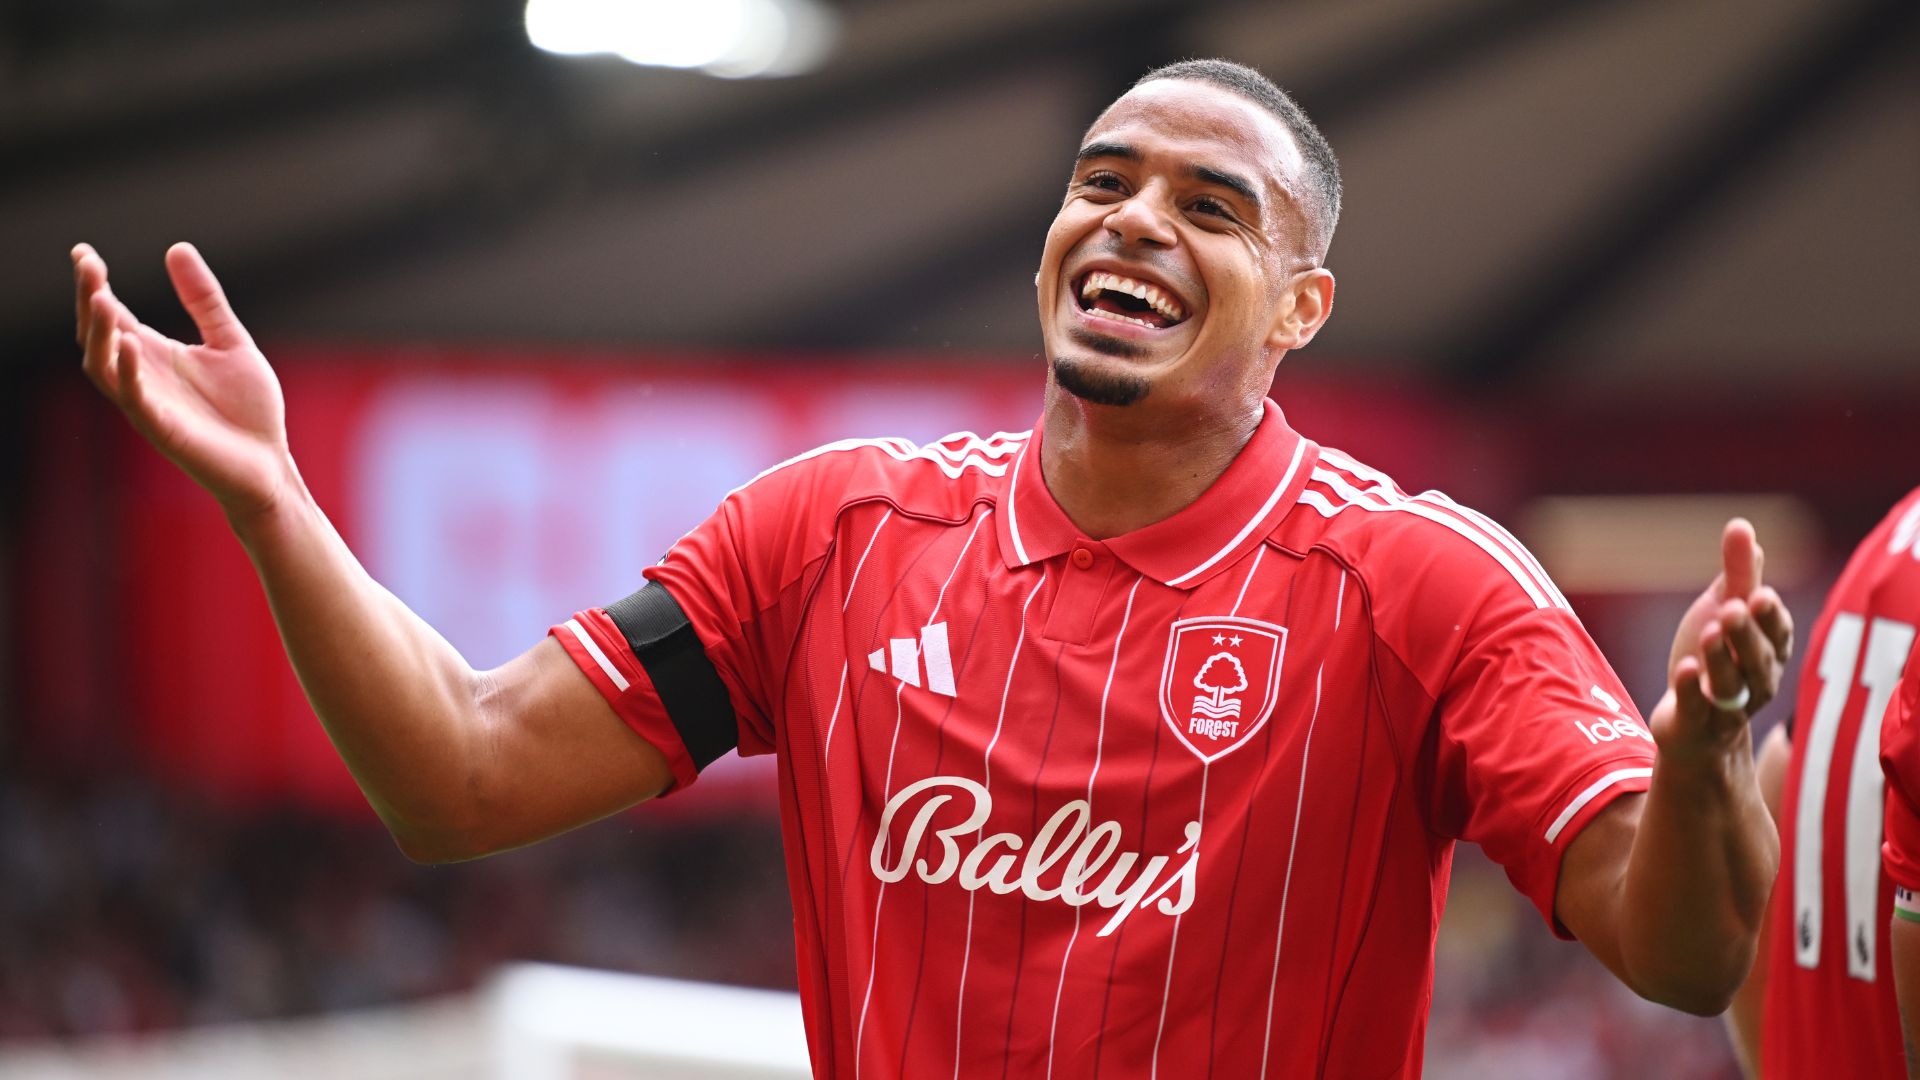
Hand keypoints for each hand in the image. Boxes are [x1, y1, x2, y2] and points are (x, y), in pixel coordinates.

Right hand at [74, 243, 293, 521]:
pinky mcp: (162, 428)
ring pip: (103, 366)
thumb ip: (204, 300)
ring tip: (100, 297)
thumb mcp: (230, 341)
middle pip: (97, 334)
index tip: (84, 252)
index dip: (94, 285)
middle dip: (89, 300)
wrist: (269, 462)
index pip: (112, 314)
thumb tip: (176, 247)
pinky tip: (128, 342)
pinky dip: (127, 371)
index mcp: (154, 354)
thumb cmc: (249, 408)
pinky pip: (134, 398)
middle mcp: (142, 376)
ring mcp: (148, 403)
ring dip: (98, 332)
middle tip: (87, 265)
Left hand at [1653, 518, 1794, 758]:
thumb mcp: (1722, 610)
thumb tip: (1741, 525)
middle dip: (1747, 634)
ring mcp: (1726, 707)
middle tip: (1733, 609)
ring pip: (1731, 685)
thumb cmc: (1716, 658)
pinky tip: (1684, 669)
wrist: (1694, 726)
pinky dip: (1691, 690)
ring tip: (1709, 632)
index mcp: (1768, 651)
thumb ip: (1736, 574)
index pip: (1776, 633)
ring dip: (1721, 659)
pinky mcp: (1695, 724)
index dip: (1770, 617)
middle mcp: (1756, 681)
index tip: (1760, 595)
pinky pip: (1697, 709)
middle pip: (1758, 659)